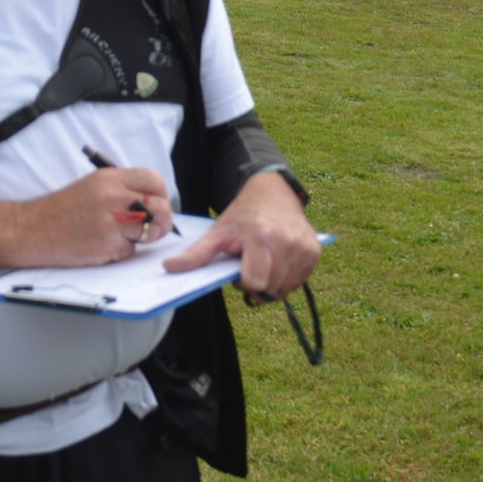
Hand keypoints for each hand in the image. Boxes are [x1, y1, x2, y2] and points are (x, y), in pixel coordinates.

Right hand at [13, 167, 172, 265]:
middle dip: (163, 221)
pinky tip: (102, 246)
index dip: (161, 195)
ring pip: (150, 231)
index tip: (155, 205)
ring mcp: (110, 222)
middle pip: (161, 207)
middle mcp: (113, 197)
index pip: (155, 180)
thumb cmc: (62, 210)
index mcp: (111, 178)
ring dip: (142, 238)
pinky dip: (121, 252)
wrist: (30, 230)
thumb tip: (155, 201)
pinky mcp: (106, 245)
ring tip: (122, 237)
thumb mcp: (93, 186)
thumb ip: (123, 189)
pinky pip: (130, 250)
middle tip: (153, 227)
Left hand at [164, 170, 319, 297]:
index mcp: (259, 237)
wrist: (273, 193)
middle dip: (259, 282)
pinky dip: (289, 277)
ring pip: (286, 287)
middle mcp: (285, 241)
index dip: (244, 282)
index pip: (254, 282)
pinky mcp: (314, 249)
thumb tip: (168, 268)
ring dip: (274, 282)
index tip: (240, 268)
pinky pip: (301, 280)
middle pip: (271, 288)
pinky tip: (280, 261)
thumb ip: (196, 254)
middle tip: (253, 263)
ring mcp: (303, 246)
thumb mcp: (218, 232)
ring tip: (266, 261)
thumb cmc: (242, 217)